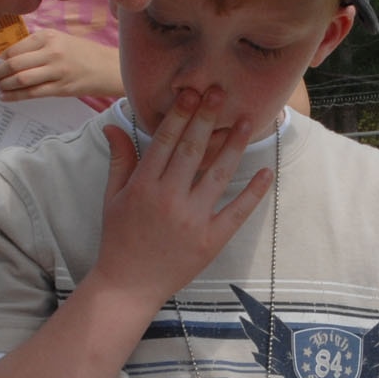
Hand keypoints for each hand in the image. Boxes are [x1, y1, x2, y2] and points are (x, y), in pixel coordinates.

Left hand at [0, 25, 121, 100]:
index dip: (1, 58)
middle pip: (15, 63)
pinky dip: (15, 96)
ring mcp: (56, 70)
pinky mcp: (61, 88)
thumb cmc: (84, 53)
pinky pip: (32, 93)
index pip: (16, 48)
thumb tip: (10, 58)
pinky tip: (6, 97)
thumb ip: (38, 46)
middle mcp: (52, 51)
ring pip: (21, 79)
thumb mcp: (61, 40)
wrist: (109, 67)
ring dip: (5, 85)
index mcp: (49, 36)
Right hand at [92, 89, 270, 309]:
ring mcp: (192, 220)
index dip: (180, 115)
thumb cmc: (118, 239)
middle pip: (192, 150)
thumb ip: (120, 159)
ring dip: (234, 146)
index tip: (192, 93)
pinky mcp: (210, 240)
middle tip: (220, 92)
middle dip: (207, 118)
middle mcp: (168, 199)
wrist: (128, 285)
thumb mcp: (113, 197)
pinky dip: (253, 193)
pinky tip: (266, 172)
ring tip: (247, 121)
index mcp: (143, 186)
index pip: (164, 141)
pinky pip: (236, 212)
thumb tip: (113, 124)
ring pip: (217, 174)